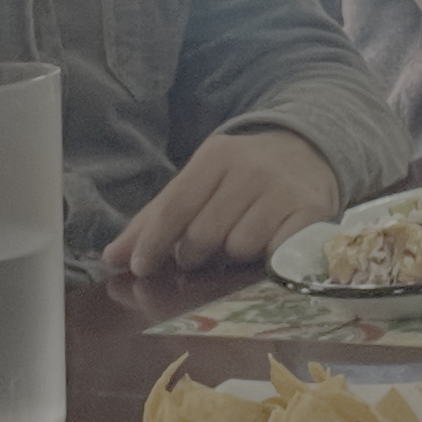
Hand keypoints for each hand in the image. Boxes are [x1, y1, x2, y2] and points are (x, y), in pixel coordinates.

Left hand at [109, 128, 342, 276]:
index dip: (153, 242)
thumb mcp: (201, 183)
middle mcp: (250, 168)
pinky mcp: (310, 213)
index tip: (138, 268)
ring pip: (238, 248)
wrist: (309, 152)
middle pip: (203, 233)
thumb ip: (156, 219)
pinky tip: (269, 247)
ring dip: (233, 256)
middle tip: (201, 253)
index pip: (175, 205)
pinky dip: (266, 259)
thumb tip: (112, 258)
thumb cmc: (242, 177)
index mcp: (216, 156)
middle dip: (194, 253)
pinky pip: (273, 255)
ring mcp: (282, 190)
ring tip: (242, 241)